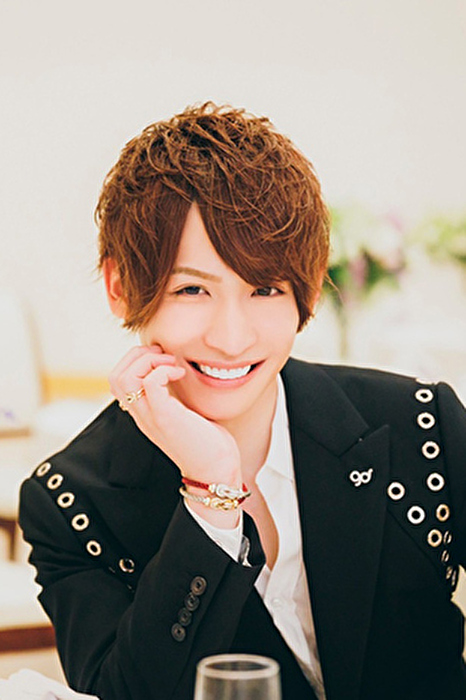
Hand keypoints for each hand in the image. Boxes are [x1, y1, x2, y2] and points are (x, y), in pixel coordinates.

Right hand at [109, 346, 241, 486]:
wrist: (215, 471)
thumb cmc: (206, 443)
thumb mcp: (183, 414)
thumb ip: (174, 397)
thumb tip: (178, 373)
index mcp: (143, 414)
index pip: (117, 382)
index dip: (134, 361)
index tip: (161, 359)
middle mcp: (141, 415)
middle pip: (115, 377)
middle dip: (138, 356)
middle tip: (164, 356)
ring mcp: (151, 417)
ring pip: (124, 378)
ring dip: (147, 361)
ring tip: (170, 364)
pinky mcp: (165, 417)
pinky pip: (149, 383)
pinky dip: (163, 370)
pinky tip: (180, 374)